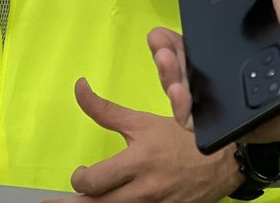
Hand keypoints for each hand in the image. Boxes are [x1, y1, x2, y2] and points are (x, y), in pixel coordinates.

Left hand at [44, 78, 240, 201]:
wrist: (221, 162)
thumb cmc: (179, 138)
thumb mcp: (142, 121)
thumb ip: (106, 110)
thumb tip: (79, 87)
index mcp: (137, 162)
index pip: (94, 182)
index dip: (80, 178)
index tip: (81, 173)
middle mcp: (143, 191)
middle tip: (58, 202)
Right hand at [153, 0, 279, 142]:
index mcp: (246, 35)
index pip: (199, 38)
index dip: (176, 36)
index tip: (162, 30)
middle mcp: (239, 66)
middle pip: (187, 66)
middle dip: (164, 57)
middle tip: (160, 48)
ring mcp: (239, 96)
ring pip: (189, 94)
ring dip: (169, 81)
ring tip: (168, 68)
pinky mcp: (243, 123)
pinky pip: (206, 122)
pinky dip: (185, 112)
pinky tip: (183, 96)